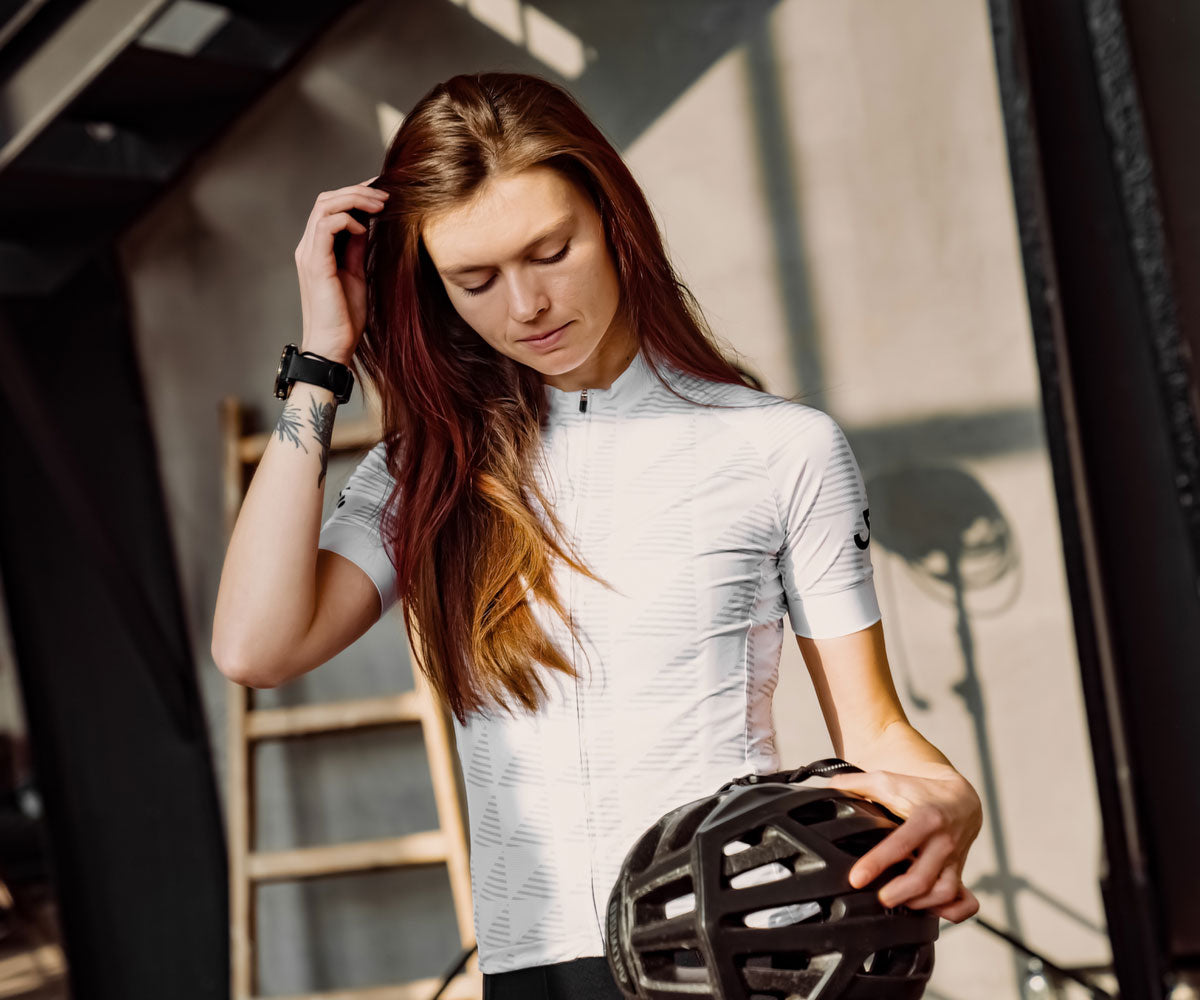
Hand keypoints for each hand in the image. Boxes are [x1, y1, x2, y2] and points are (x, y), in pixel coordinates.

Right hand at [294, 175, 389, 361]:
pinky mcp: (314, 263)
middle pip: (326, 199)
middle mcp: (308, 246)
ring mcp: (308, 253)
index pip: (331, 206)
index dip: (355, 193)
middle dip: (357, 191)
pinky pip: (325, 226)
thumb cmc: (345, 316)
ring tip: (380, 205)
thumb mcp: (357, 274)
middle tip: (386, 195)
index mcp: (318, 247)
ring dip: (354, 200)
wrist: (333, 345)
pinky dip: (346, 220)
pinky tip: (363, 229)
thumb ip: (356, 248)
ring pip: (324, 206)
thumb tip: (367, 224)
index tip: (383, 191)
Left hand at [823, 767, 982, 922]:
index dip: (877, 863)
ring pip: (944, 893)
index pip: (901, 844)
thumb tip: (825, 789)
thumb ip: (855, 784)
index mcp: (926, 818)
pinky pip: (965, 902)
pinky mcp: (960, 874)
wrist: (960, 798)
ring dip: (919, 905)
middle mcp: (943, 842)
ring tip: (897, 903)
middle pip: (923, 878)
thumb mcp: (888, 782)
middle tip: (877, 898)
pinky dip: (950, 913)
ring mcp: (954, 861)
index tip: (856, 878)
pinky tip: (929, 911)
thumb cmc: (920, 791)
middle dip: (898, 893)